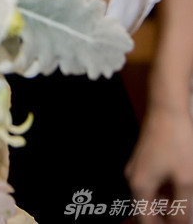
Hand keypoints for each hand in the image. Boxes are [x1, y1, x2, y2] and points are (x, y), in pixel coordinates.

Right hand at [126, 104, 192, 220]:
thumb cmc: (176, 140)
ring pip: (151, 196)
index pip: (146, 221)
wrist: (167, 108)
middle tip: (184, 218)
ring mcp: (137, 167)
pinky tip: (181, 187)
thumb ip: (183, 208)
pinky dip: (166, 191)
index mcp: (140, 186)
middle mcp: (134, 178)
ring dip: (168, 205)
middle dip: (166, 217)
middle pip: (147, 209)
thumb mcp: (185, 179)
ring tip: (186, 203)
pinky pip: (153, 184)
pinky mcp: (144, 159)